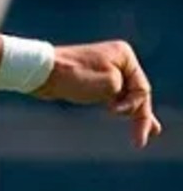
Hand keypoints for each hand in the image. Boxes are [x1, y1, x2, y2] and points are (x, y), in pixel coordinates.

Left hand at [32, 40, 162, 147]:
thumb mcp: (109, 85)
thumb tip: (126, 104)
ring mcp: (105, 71)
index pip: (141, 87)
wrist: (40, 72)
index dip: (134, 106)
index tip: (113, 112)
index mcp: (124, 56)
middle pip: (136, 92)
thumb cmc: (73, 76)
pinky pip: (111, 97)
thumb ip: (126, 95)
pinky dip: (119, 108)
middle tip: (150, 134)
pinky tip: (125, 115)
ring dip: (136, 114)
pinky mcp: (92, 81)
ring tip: (151, 130)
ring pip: (125, 96)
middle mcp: (117, 60)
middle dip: (142, 115)